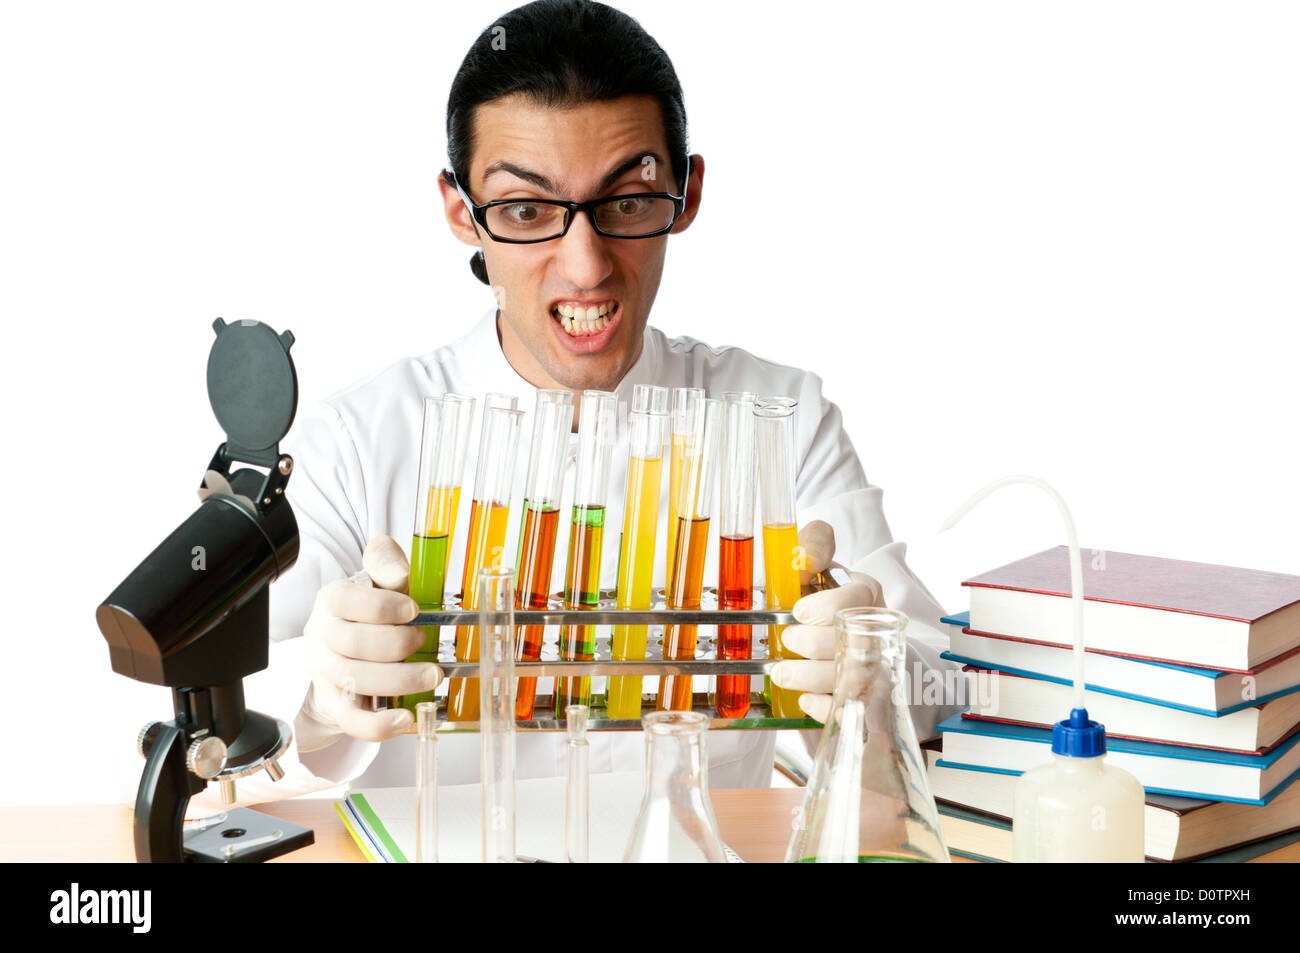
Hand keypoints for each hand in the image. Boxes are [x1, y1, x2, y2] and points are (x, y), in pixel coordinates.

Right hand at [296, 536, 440, 750]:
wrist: (353, 650)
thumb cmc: (372, 613)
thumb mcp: (380, 581)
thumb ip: (388, 565)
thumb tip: (399, 573)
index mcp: (331, 600)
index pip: (342, 600)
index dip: (381, 606)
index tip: (413, 609)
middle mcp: (321, 636)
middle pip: (350, 642)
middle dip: (396, 643)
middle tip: (424, 639)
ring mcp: (324, 673)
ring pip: (353, 679)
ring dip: (399, 679)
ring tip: (432, 674)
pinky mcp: (335, 705)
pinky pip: (351, 720)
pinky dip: (379, 724)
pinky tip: (406, 717)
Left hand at [771, 521, 883, 723]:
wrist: (844, 635)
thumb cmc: (825, 599)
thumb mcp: (820, 565)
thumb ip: (813, 547)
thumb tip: (804, 558)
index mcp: (867, 594)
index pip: (859, 597)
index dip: (826, 606)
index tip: (799, 611)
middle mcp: (878, 631)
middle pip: (856, 641)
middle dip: (813, 643)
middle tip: (788, 639)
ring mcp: (877, 667)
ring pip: (854, 678)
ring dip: (811, 677)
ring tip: (782, 672)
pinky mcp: (866, 699)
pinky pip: (853, 710)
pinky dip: (826, 707)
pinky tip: (806, 698)